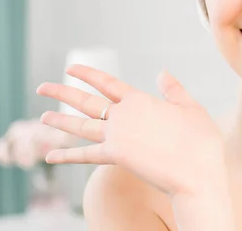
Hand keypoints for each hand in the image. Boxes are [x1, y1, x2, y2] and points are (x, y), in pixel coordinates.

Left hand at [37, 64, 225, 198]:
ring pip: (80, 126)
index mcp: (140, 100)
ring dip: (60, 121)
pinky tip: (50, 155)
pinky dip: (66, 156)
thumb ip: (174, 90)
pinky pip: (84, 155)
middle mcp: (123, 116)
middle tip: (42, 87)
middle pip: (86, 102)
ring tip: (43, 117)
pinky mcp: (114, 158)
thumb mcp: (191, 108)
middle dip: (62, 93)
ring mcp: (116, 137)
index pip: (108, 82)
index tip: (71, 68)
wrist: (195, 173)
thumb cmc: (200, 140)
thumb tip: (162, 72)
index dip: (88, 74)